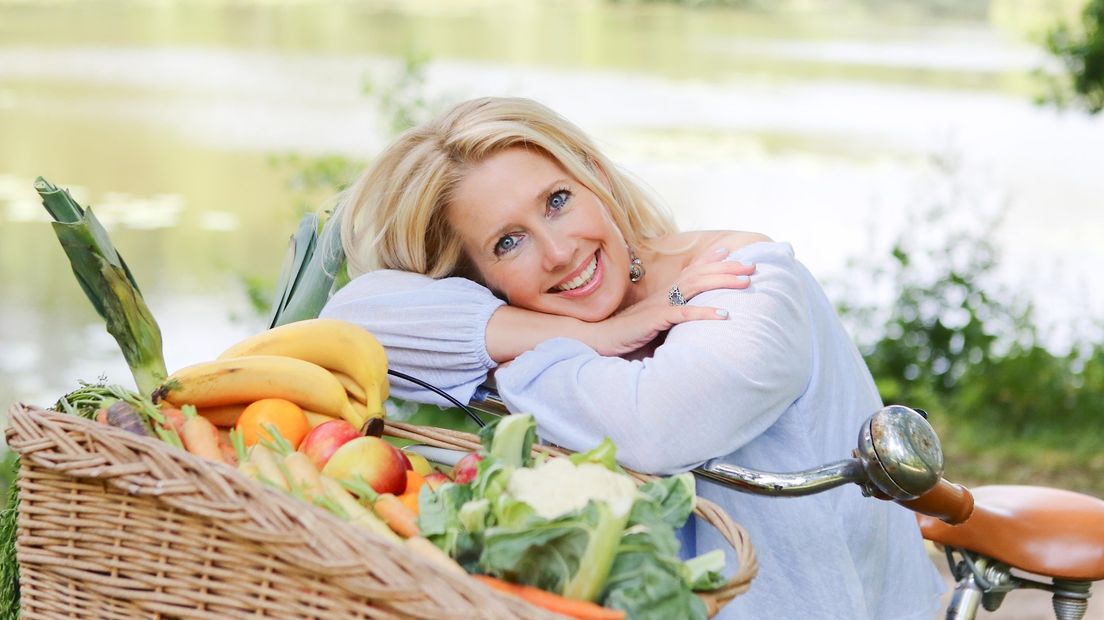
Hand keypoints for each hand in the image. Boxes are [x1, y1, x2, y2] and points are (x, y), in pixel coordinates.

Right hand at [586, 248, 753, 355]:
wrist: (597, 340)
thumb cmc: (625, 335)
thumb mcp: (652, 323)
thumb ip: (668, 319)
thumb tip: (685, 322)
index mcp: (663, 294)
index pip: (690, 271)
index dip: (711, 260)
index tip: (730, 252)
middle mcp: (664, 294)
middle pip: (699, 274)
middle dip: (728, 268)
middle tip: (753, 265)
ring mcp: (660, 305)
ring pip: (696, 287)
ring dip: (723, 283)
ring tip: (746, 283)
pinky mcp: (655, 320)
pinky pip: (684, 314)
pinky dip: (705, 313)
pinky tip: (724, 315)